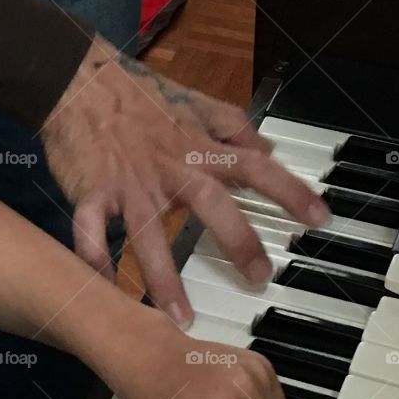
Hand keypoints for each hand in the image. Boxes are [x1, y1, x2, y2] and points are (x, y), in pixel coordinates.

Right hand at [42, 34, 328, 325]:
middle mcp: (170, 167)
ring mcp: (130, 183)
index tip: (320, 219)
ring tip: (180, 317)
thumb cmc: (139, 96)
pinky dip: (94, 262)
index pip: (255, 166)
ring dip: (163, 277)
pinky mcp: (92, 192)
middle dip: (237, 240)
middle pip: (210, 203)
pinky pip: (90, 233)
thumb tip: (267, 148)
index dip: (290, 191)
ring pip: (148, 233)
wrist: (78, 80)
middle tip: (259, 277)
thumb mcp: (196, 103)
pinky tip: (104, 291)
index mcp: (199, 146)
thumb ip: (233, 126)